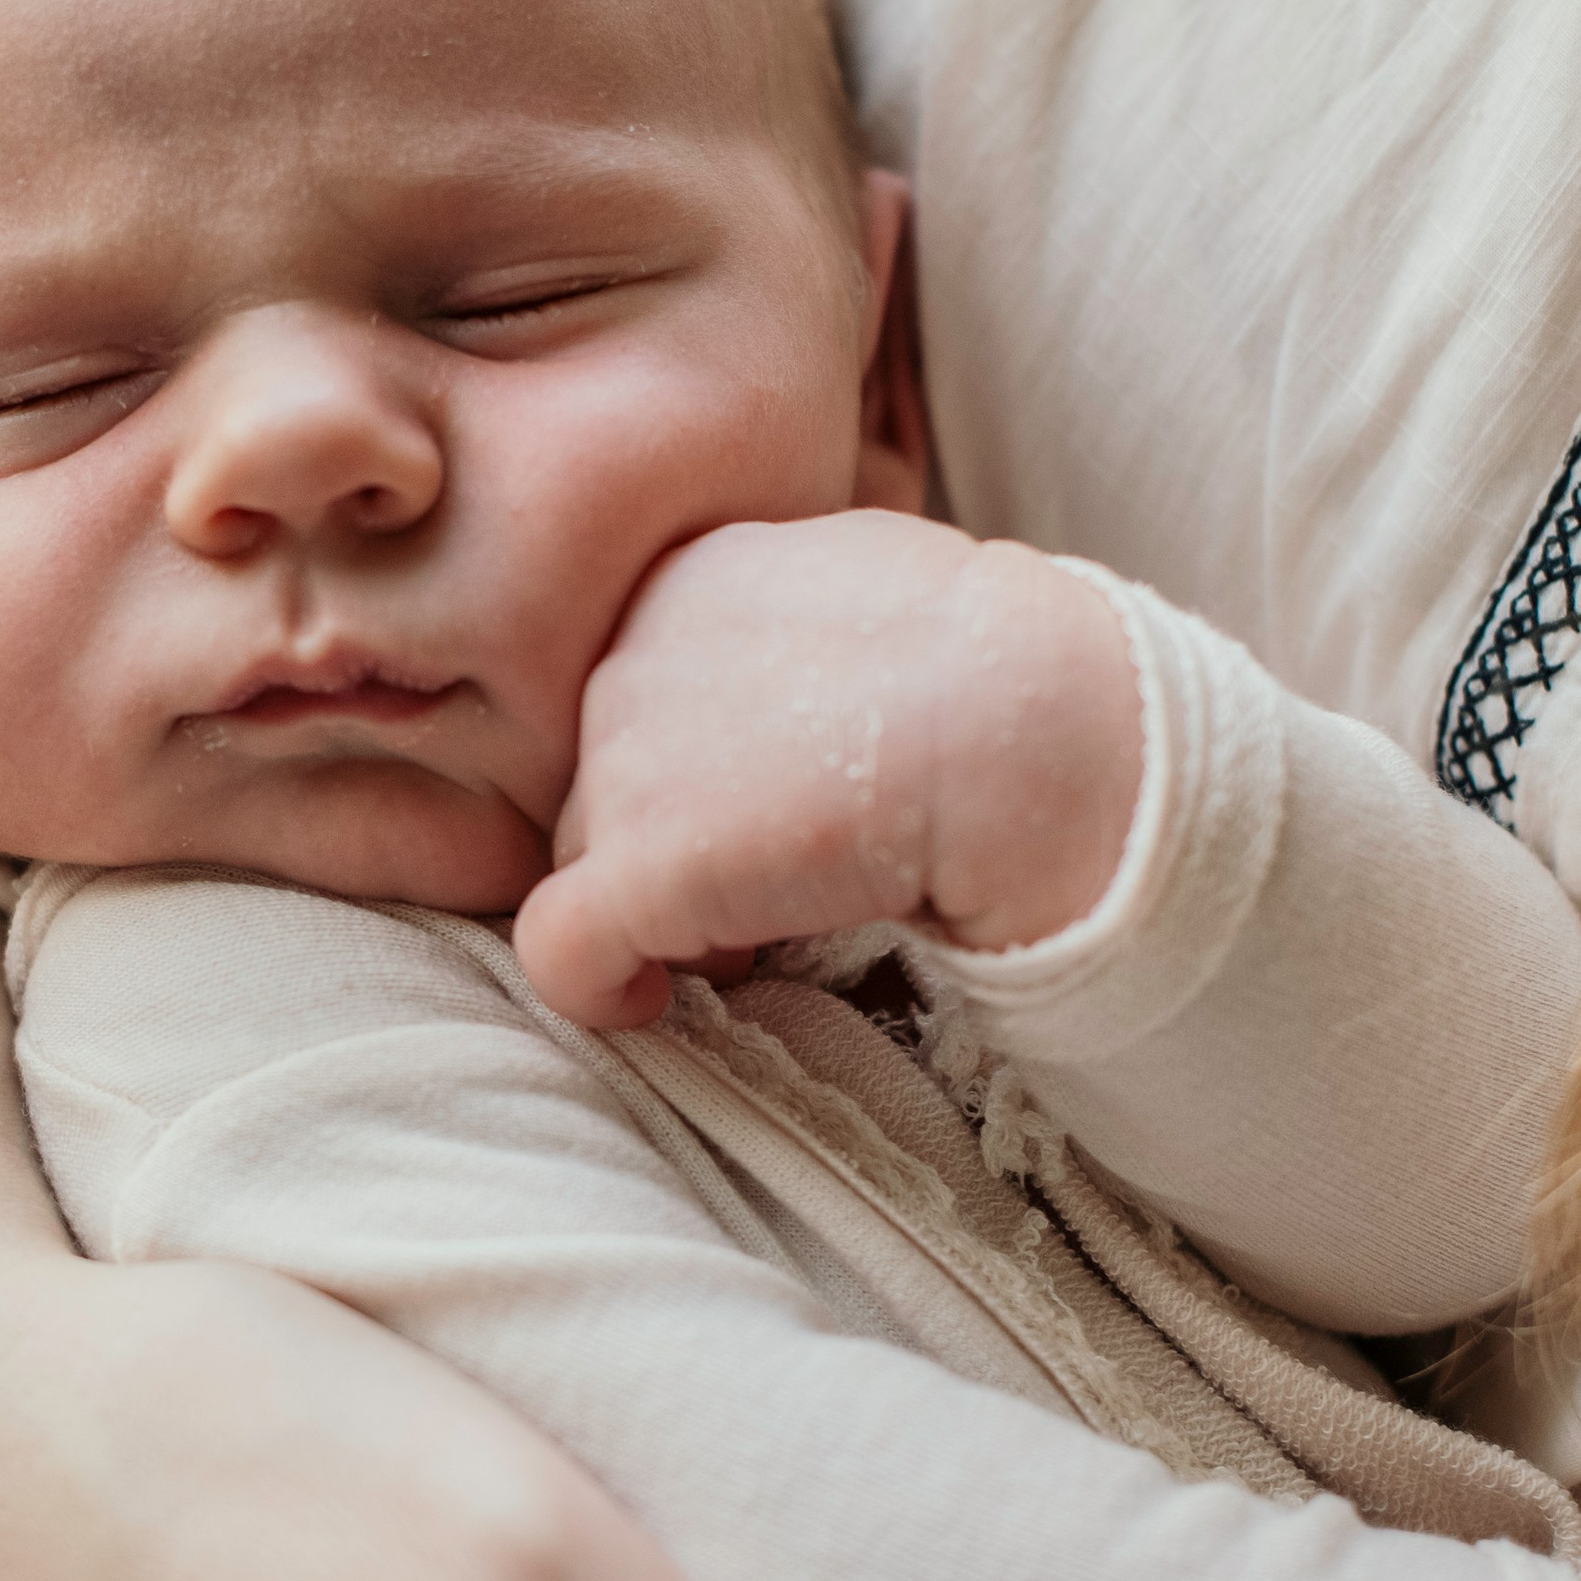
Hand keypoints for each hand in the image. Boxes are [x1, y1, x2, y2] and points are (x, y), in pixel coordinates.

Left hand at [512, 514, 1144, 1029]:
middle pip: (607, 776)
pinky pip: (560, 950)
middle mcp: (630, 659)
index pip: (642, 693)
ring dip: (661, 901)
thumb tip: (812, 700)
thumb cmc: (995, 668)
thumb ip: (802, 634)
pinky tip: (649, 1002)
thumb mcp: (877, 593)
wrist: (1021, 727)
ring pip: (590, 857)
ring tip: (760, 924)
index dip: (695, 762)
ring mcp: (621, 766)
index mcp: (688, 578)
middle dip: (674, 832)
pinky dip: (596, 988)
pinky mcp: (635, 869)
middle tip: (771, 876)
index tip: (770, 800)